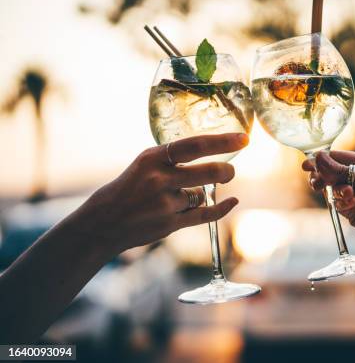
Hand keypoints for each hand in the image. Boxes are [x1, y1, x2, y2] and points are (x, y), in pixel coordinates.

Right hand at [75, 133, 247, 254]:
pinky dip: (221, 208)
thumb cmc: (129, 189)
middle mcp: (159, 178)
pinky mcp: (170, 223)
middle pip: (208, 171)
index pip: (195, 145)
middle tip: (230, 171)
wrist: (103, 222)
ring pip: (201, 194)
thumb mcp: (145, 164)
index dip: (223, 141)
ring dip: (200, 195)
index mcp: (153, 157)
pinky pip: (205, 214)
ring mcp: (165, 202)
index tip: (244, 139)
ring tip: (182, 197)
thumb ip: (174, 160)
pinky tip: (232, 201)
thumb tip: (212, 154)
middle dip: (226, 171)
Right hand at [302, 151, 354, 237]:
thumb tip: (318, 157)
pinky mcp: (352, 211)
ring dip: (335, 192)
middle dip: (323, 177)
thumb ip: (343, 170)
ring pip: (332, 189)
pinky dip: (341, 204)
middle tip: (316, 184)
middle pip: (331, 173)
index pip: (339, 158)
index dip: (322, 161)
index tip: (306, 166)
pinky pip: (337, 204)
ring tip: (346, 196)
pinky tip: (351, 206)